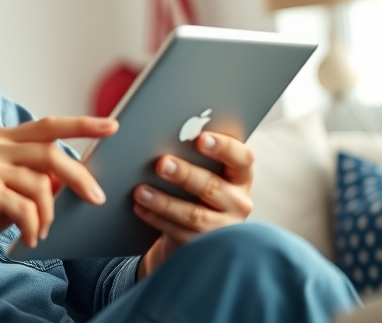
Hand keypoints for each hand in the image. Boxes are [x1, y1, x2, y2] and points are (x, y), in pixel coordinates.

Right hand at [0, 117, 116, 275]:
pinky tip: (28, 238)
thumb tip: (64, 183)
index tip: (111, 126)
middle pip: (52, 152)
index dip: (82, 124)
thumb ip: (29, 182)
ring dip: (49, 215)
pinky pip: (27, 207)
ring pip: (42, 185)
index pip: (48, 126)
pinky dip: (33, 227)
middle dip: (80, 177)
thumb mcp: (2, 193)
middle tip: (96, 198)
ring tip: (40, 231)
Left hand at [133, 124, 253, 278]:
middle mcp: (238, 202)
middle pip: (212, 186)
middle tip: (161, 163)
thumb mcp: (204, 171)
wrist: (193, 232)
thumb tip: (168, 136)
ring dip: (164, 201)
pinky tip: (140, 208)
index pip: (242, 158)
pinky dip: (157, 219)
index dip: (223, 147)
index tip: (201, 139)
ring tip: (141, 191)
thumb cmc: (196, 189)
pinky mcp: (205, 246)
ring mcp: (224, 227)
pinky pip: (180, 232)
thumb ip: (194, 155)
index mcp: (240, 176)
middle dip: (185, 174)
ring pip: (194, 214)